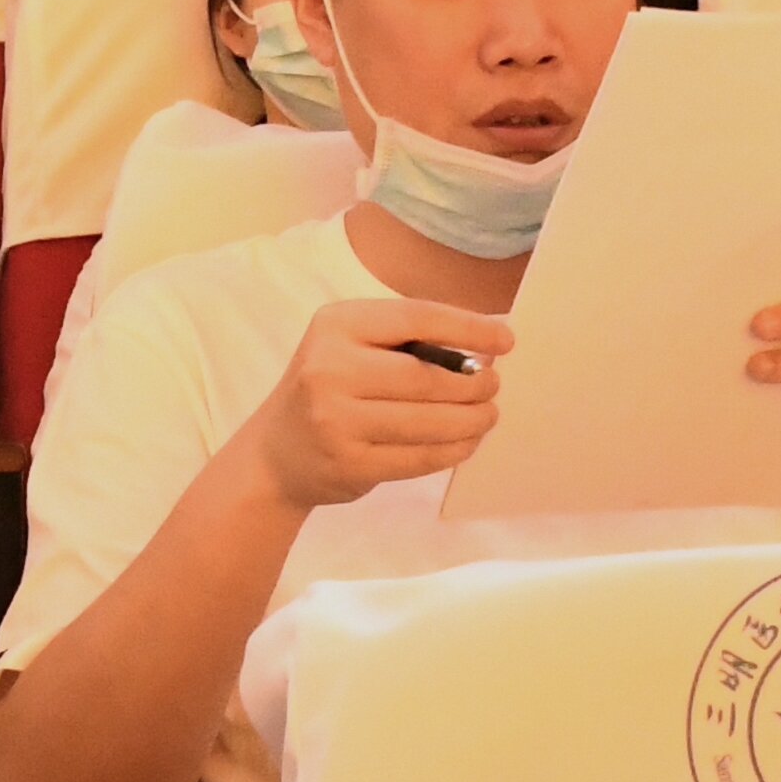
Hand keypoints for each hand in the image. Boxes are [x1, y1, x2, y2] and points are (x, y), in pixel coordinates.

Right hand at [246, 297, 515, 512]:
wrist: (275, 455)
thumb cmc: (327, 390)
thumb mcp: (350, 347)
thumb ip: (405, 342)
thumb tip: (483, 352)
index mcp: (336, 324)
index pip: (415, 318)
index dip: (468, 328)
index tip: (505, 341)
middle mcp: (329, 368)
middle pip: (425, 376)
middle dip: (473, 384)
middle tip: (493, 387)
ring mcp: (336, 420)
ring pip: (427, 420)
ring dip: (470, 420)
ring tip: (486, 416)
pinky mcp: (349, 464)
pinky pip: (418, 458)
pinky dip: (452, 450)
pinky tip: (465, 443)